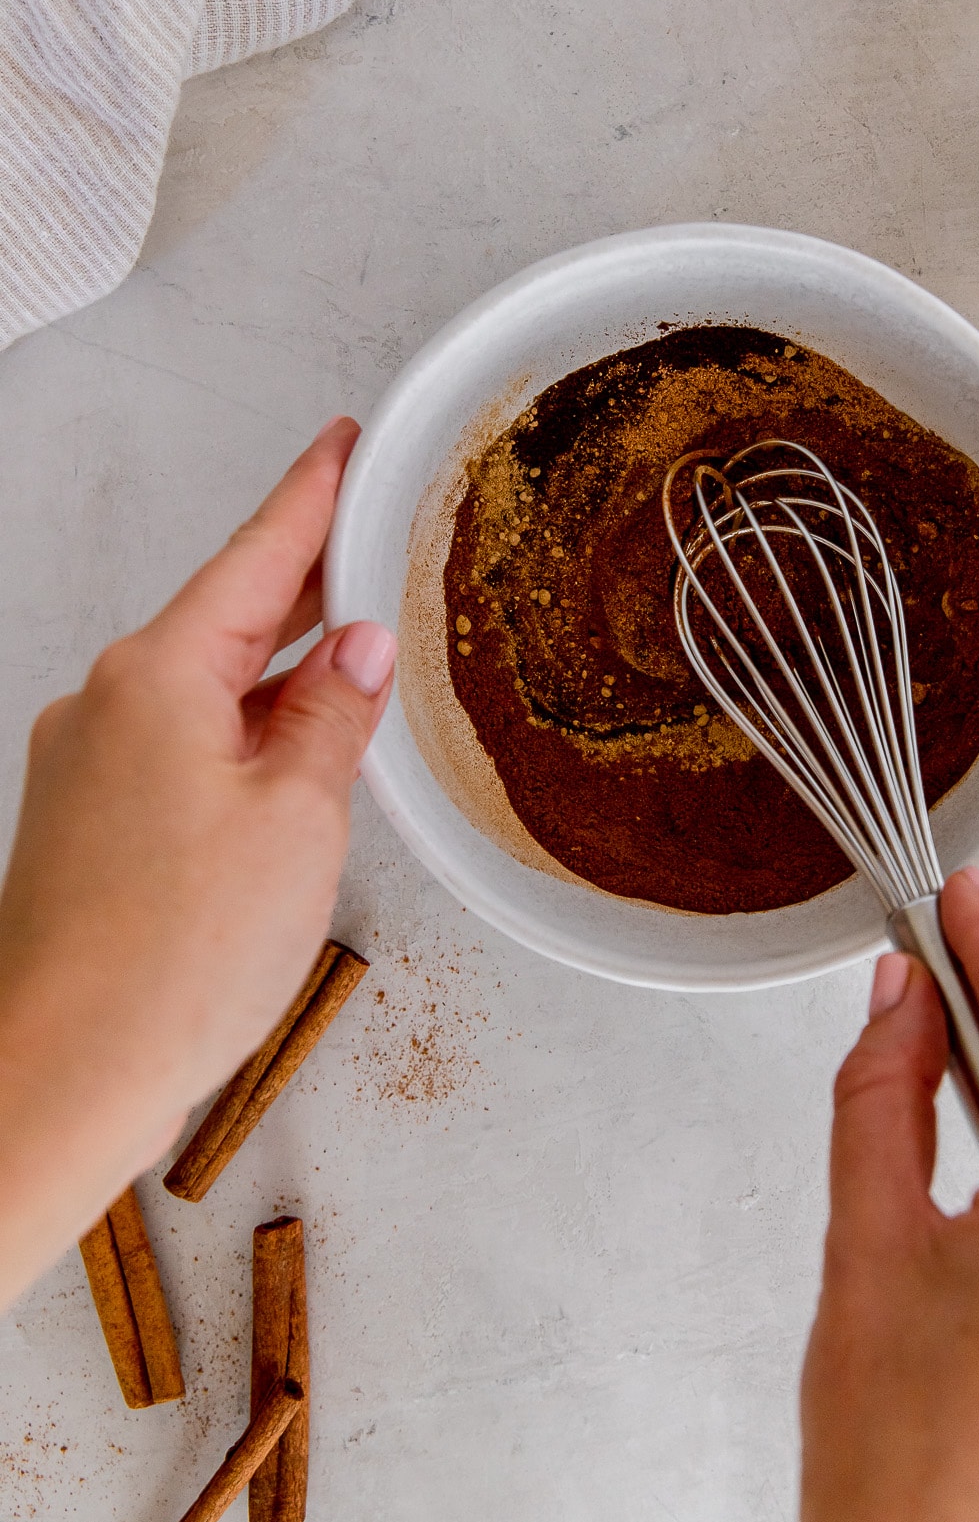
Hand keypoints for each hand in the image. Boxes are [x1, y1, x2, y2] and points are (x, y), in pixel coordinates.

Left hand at [0, 418, 393, 1310]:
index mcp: (159, 678)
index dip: (311, 497)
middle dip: (305, 582)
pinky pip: (180, 743)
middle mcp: (108, 704)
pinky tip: (289, 755)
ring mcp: (88, 763)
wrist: (61, 1077)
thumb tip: (357, 649)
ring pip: (206, 685)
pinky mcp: (88, 821)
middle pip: (227, 616)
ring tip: (354, 658)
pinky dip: (243, 732)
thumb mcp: (298, 819)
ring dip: (280, 671)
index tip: (343, 444)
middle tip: (373, 540)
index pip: (255, 557)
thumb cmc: (174, 957)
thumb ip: (332, 718)